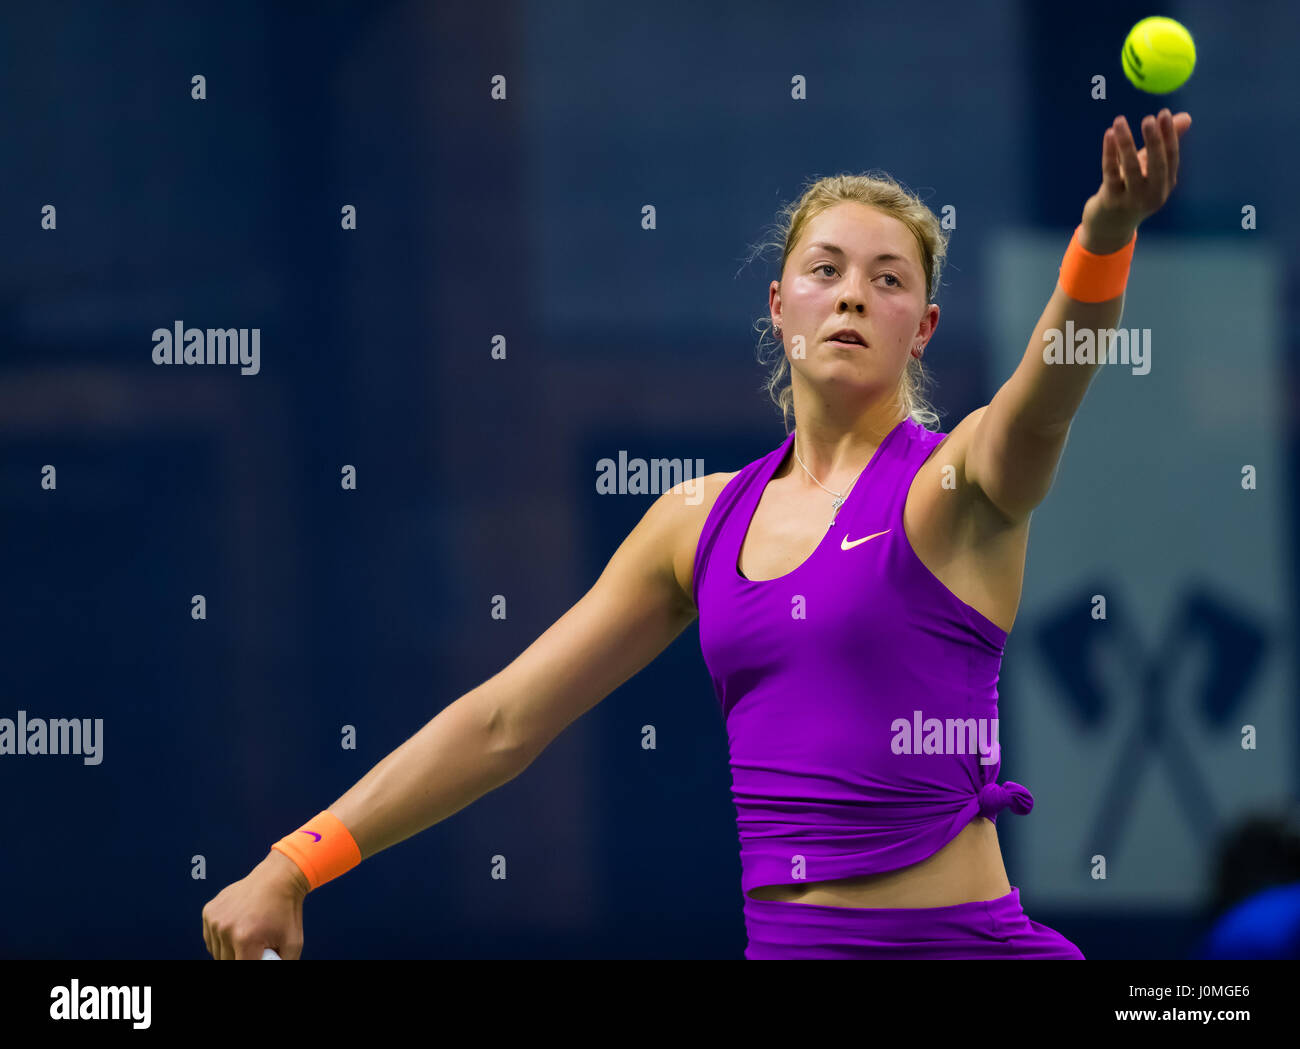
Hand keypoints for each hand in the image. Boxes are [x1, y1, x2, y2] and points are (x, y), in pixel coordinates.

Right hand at [201, 850, 308, 959]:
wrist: (279, 878)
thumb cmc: (288, 912)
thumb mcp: (293, 943)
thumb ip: (281, 964)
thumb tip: (274, 974)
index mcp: (246, 939)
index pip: (240, 968)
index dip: (250, 965)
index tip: (256, 956)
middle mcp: (226, 929)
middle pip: (227, 963)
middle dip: (242, 959)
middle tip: (256, 947)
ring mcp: (215, 919)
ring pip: (217, 953)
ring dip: (230, 951)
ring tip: (249, 936)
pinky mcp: (209, 912)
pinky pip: (211, 938)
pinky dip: (221, 938)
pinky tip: (238, 927)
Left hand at [1081, 109, 1191, 251]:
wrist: (1109, 227)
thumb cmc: (1131, 191)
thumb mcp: (1149, 168)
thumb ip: (1164, 143)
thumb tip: (1187, 117)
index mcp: (1165, 185)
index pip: (1171, 158)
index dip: (1168, 136)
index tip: (1163, 114)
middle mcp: (1152, 195)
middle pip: (1157, 165)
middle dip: (1154, 141)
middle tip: (1149, 118)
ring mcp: (1131, 200)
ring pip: (1131, 168)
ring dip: (1126, 143)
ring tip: (1120, 121)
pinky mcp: (1111, 201)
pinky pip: (1110, 173)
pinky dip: (1110, 153)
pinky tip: (1108, 135)